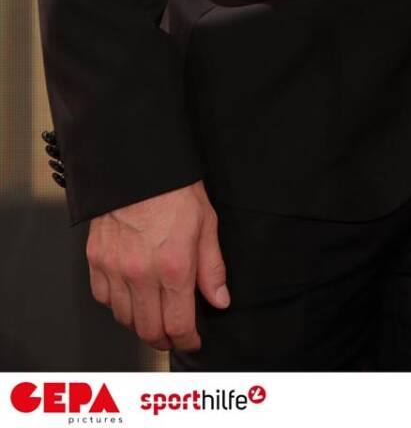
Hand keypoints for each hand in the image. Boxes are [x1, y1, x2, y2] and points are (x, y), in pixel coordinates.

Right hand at [85, 180, 228, 351]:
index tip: (193, 340)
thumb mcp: (207, 223)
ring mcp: (115, 269)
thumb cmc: (174, 188)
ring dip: (141, 323)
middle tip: (175, 333)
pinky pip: (103, 298)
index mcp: (174, 267)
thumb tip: (219, 299)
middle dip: (165, 338)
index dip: (188, 340)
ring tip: (155, 313)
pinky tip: (131, 294)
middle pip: (149, 330)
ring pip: (124, 319)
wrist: (138, 164)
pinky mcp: (96, 260)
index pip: (179, 324)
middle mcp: (141, 274)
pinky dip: (117, 304)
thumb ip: (212, 267)